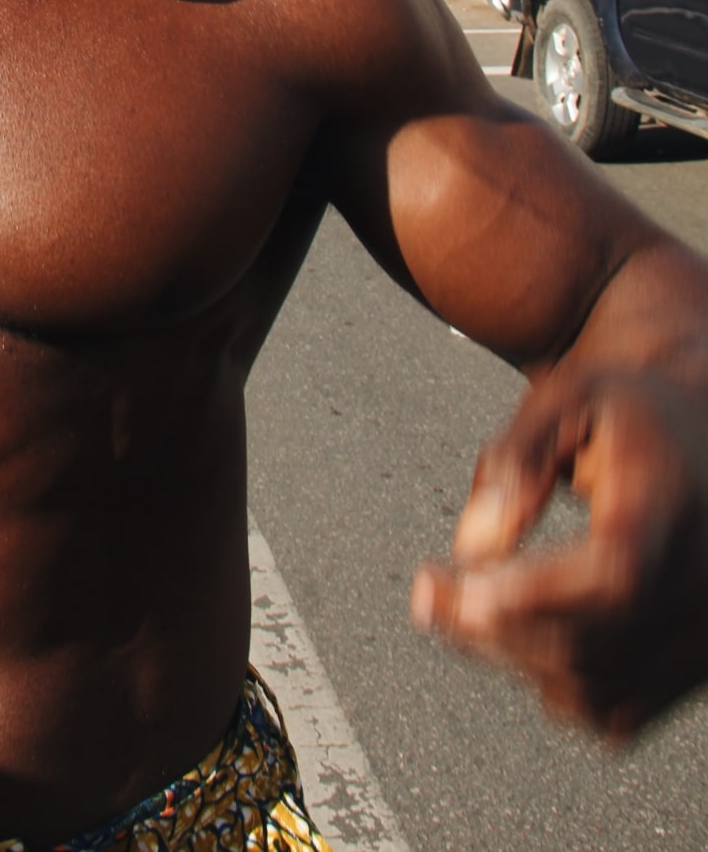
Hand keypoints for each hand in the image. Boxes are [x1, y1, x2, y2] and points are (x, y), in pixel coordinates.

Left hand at [411, 366, 707, 736]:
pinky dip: (551, 685)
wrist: (699, 431)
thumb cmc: (630, 410)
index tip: (465, 587)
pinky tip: (513, 631)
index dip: (538, 591)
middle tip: (428, 587)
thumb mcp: (568, 395)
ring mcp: (701, 633)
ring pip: (594, 688)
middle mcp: (700, 578)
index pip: (617, 570)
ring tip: (458, 602)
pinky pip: (614, 712)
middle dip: (492, 624)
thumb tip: (474, 543)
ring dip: (511, 656)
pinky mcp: (689, 666)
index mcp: (671, 501)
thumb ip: (518, 459)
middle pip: (591, 640)